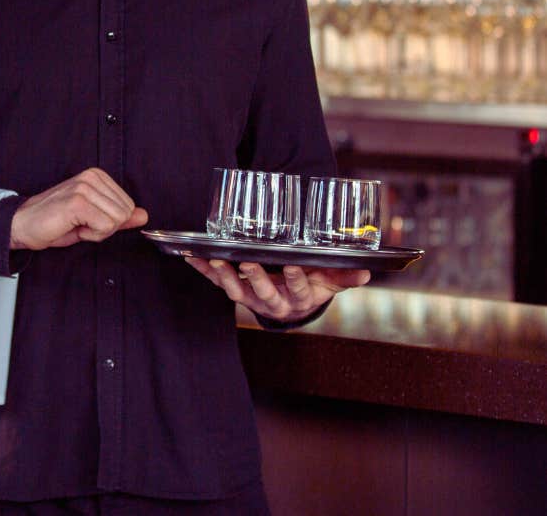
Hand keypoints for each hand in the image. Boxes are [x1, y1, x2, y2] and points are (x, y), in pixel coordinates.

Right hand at [10, 167, 147, 250]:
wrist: (22, 225)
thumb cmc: (54, 222)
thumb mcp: (92, 219)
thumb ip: (119, 216)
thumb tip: (143, 215)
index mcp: (97, 176)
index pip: (129, 206)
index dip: (110, 222)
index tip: (86, 220)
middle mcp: (92, 177)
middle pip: (125, 213)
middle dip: (106, 227)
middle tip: (81, 224)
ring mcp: (85, 188)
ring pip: (117, 221)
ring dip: (97, 232)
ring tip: (76, 225)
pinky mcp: (78, 201)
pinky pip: (105, 227)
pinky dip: (91, 235)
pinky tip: (73, 227)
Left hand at [184, 258, 370, 323]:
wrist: (290, 303)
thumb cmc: (311, 286)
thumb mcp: (329, 283)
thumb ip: (344, 276)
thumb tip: (367, 273)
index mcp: (297, 299)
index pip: (299, 289)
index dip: (296, 279)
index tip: (294, 265)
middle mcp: (272, 301)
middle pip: (264, 293)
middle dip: (256, 279)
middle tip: (248, 264)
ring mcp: (251, 297)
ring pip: (237, 291)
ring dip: (225, 276)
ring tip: (217, 261)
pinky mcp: (235, 290)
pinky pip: (217, 281)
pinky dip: (204, 270)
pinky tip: (193, 257)